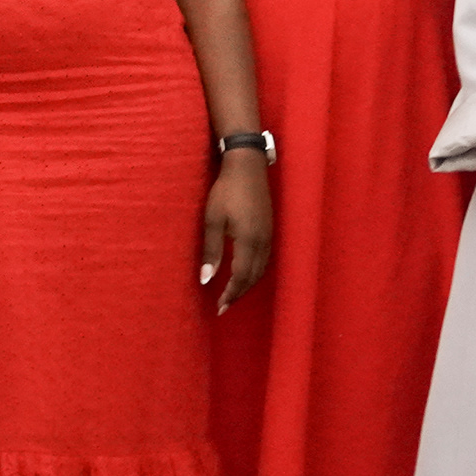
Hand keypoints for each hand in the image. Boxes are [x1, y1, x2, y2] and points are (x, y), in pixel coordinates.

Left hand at [200, 149, 274, 308]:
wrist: (247, 166)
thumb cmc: (226, 191)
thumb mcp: (212, 220)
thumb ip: (211, 251)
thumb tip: (206, 279)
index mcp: (249, 241)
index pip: (241, 278)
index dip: (231, 294)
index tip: (219, 308)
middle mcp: (263, 242)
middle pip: (253, 278)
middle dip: (239, 293)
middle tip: (224, 306)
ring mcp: (269, 236)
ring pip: (261, 270)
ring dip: (248, 284)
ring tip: (232, 293)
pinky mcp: (270, 229)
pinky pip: (265, 260)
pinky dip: (255, 272)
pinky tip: (245, 272)